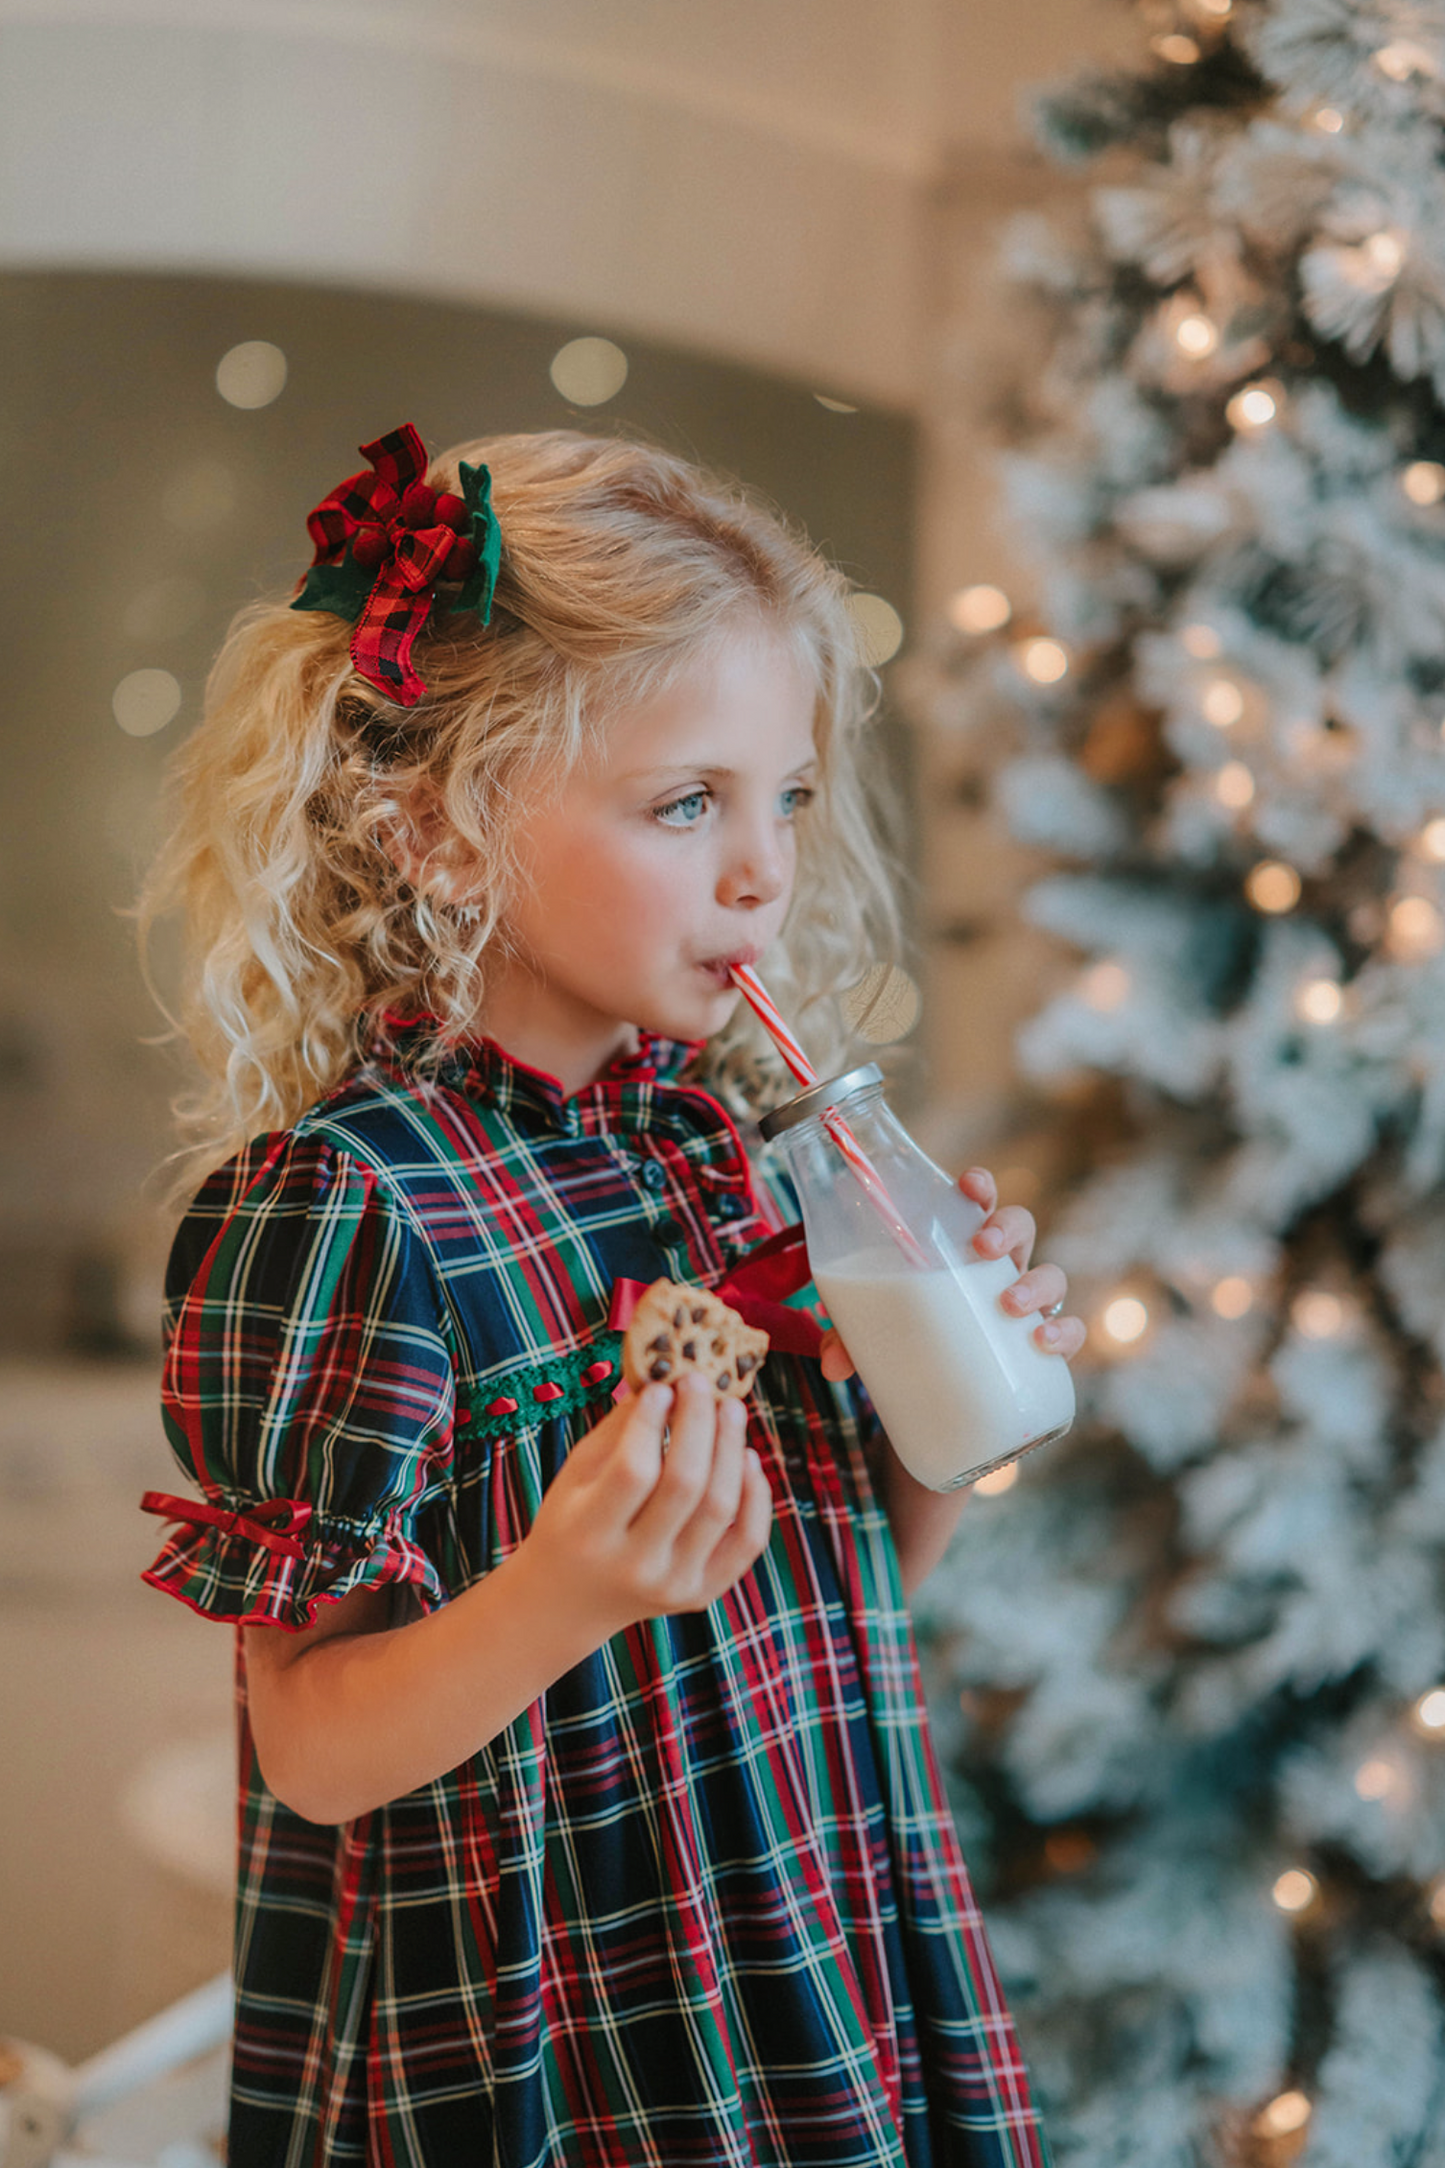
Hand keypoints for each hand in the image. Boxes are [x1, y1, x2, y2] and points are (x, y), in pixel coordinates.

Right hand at [523, 1373, 772, 1638]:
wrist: (570, 1600)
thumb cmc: (570, 1523)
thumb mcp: (575, 1475)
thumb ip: (618, 1430)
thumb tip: (666, 1382)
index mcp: (590, 1535)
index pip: (633, 1470)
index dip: (651, 1422)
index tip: (661, 1387)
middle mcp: (635, 1566)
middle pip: (686, 1485)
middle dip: (700, 1423)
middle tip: (701, 1383)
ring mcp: (674, 1585)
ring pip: (721, 1507)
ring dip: (732, 1448)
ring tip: (730, 1410)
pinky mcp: (704, 1593)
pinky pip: (748, 1540)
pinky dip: (756, 1494)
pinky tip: (747, 1458)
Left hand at [819, 1164, 1086, 1381]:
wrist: (946, 1396)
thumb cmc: (914, 1340)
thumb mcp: (875, 1333)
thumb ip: (851, 1339)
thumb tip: (830, 1365)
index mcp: (961, 1250)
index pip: (977, 1204)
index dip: (980, 1187)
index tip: (969, 1185)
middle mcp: (1001, 1269)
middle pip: (1021, 1227)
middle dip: (1007, 1229)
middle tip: (982, 1248)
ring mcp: (1028, 1305)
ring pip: (1052, 1276)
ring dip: (1036, 1284)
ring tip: (1009, 1305)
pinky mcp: (1045, 1346)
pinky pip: (1070, 1330)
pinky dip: (1064, 1332)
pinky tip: (1044, 1343)